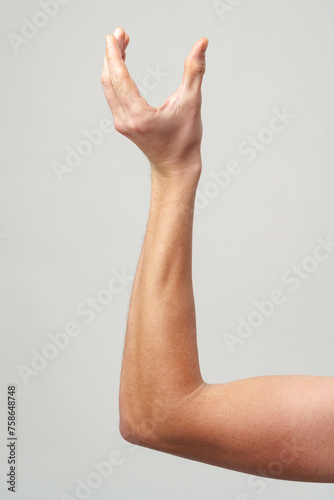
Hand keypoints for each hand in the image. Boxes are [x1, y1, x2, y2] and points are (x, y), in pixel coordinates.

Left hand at [101, 27, 208, 177]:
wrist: (176, 168)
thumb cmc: (185, 141)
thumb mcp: (191, 103)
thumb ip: (195, 71)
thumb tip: (202, 43)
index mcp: (139, 116)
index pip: (119, 78)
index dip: (115, 54)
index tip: (114, 35)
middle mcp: (125, 120)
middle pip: (109, 80)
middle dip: (111, 55)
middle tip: (119, 34)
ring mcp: (122, 123)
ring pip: (109, 88)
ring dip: (112, 65)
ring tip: (120, 44)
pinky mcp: (124, 123)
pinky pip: (113, 96)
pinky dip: (115, 78)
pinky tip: (121, 66)